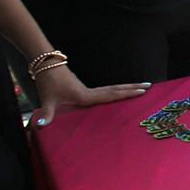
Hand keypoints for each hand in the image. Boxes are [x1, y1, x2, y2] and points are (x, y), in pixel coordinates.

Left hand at [30, 66, 149, 126]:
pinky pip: (105, 90)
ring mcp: (88, 88)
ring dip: (126, 87)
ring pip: (112, 88)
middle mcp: (90, 91)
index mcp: (85, 96)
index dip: (126, 93)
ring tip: (141, 86)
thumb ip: (46, 114)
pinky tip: (121, 92)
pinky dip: (116, 90)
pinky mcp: (84, 87)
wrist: (45, 63)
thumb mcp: (47, 100)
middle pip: (116, 89)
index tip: (141, 90)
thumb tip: (40, 126)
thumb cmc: (47, 82)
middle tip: (149, 86)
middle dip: (132, 88)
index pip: (110, 95)